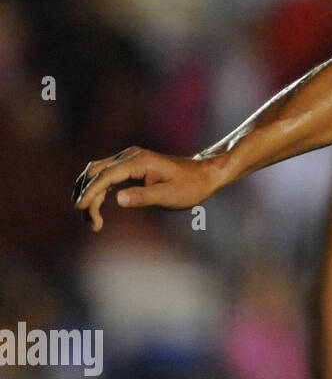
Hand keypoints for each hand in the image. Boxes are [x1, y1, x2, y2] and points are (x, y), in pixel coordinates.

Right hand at [72, 147, 218, 230]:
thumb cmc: (190, 186)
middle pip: (95, 173)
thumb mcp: (169, 195)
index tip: (80, 208)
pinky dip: (96, 190)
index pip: (106, 176)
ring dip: (89, 194)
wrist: (203, 175)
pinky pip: (104, 175)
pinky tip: (95, 207)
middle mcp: (130, 155)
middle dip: (87, 197)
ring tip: (92, 221)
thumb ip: (144, 197)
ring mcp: (128, 158)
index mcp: (139, 161)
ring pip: (96, 174)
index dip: (91, 192)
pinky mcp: (129, 165)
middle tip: (91, 223)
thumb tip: (117, 199)